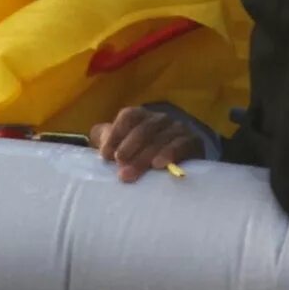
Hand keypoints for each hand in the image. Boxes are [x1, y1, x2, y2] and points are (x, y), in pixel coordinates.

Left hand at [89, 105, 206, 181]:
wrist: (174, 166)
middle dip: (128, 150)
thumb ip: (105, 138)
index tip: (105, 156)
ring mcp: (178, 128)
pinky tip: (159, 165)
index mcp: (141, 115)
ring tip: (132, 173)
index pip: (128, 117)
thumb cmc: (138, 155)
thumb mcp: (119, 144)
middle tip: (119, 169)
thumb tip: (95, 135)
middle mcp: (160, 118)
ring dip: (143, 157)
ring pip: (160, 139)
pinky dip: (169, 154)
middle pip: (143, 130)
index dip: (115, 134)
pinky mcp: (193, 141)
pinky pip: (181, 145)